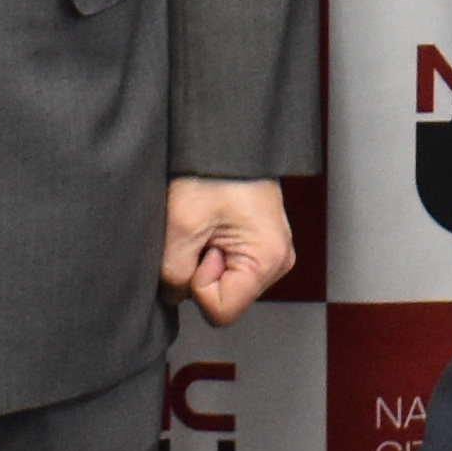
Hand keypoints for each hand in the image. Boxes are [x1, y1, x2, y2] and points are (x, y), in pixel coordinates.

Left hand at [162, 176, 292, 325]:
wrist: (224, 138)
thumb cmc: (212, 170)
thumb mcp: (181, 226)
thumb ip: (173, 273)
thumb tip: (174, 295)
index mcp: (267, 260)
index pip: (221, 312)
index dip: (198, 285)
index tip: (201, 248)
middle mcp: (278, 262)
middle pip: (225, 299)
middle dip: (202, 272)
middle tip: (204, 233)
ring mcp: (271, 254)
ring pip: (225, 284)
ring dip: (206, 260)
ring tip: (210, 226)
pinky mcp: (260, 245)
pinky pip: (229, 267)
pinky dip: (213, 251)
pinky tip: (214, 227)